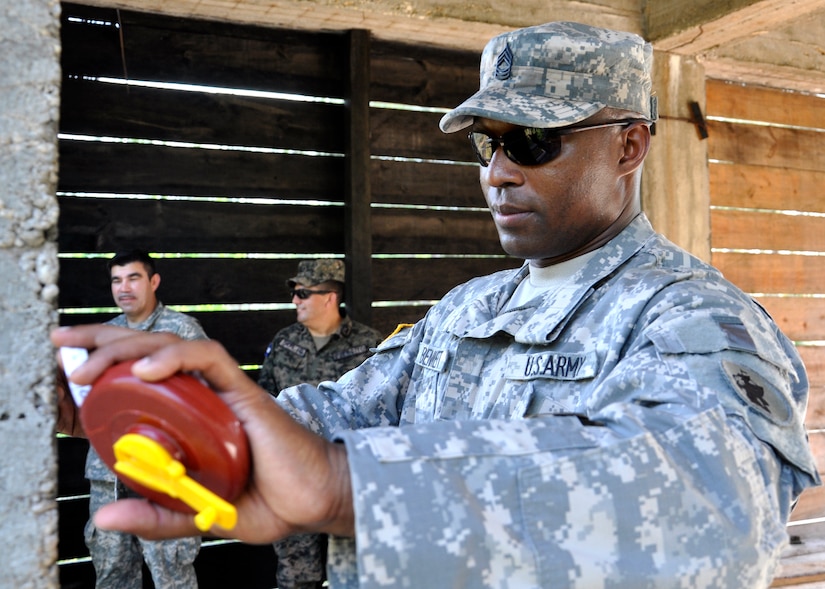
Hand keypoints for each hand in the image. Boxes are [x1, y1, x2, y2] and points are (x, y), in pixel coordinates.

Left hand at [50, 324, 353, 541]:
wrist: (313, 500)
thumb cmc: (267, 501)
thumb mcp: (196, 516)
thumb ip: (156, 515)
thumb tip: (104, 519)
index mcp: (187, 421)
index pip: (139, 381)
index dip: (103, 368)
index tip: (68, 372)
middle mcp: (201, 398)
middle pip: (147, 352)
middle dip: (101, 341)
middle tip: (63, 344)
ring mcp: (221, 391)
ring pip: (171, 347)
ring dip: (127, 347)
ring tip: (91, 364)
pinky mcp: (243, 390)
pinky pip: (209, 358)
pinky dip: (176, 356)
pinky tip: (146, 368)